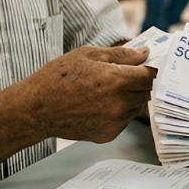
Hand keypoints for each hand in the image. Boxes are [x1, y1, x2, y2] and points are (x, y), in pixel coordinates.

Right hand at [25, 46, 155, 142]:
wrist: (36, 109)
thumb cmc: (58, 78)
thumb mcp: (88, 55)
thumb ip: (121, 55)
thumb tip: (144, 53)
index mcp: (117, 80)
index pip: (151, 75)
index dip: (152, 68)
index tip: (149, 65)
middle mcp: (119, 104)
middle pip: (147, 91)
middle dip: (140, 82)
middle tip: (124, 75)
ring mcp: (114, 122)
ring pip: (136, 106)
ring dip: (130, 97)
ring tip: (107, 89)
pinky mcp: (108, 134)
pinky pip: (124, 120)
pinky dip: (119, 111)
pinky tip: (99, 104)